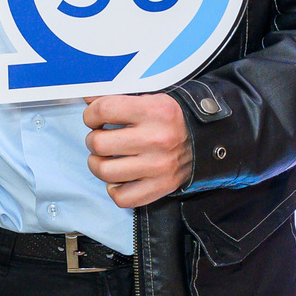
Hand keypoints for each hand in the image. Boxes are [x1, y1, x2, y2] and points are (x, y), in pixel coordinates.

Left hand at [84, 93, 192, 208]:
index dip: (91, 115)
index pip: (104, 110)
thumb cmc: (173, 119)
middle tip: (101, 138)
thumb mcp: (151, 99)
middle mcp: (156, 139)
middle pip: (98, 143)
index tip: (94, 118)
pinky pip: (122, 197)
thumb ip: (119, 98)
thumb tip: (88, 99)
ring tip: (104, 158)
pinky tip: (119, 177)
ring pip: (104, 171)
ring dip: (97, 164)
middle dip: (93, 140)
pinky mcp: (160, 187)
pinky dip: (114, 189)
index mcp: (154, 111)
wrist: (208, 140)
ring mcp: (158, 167)